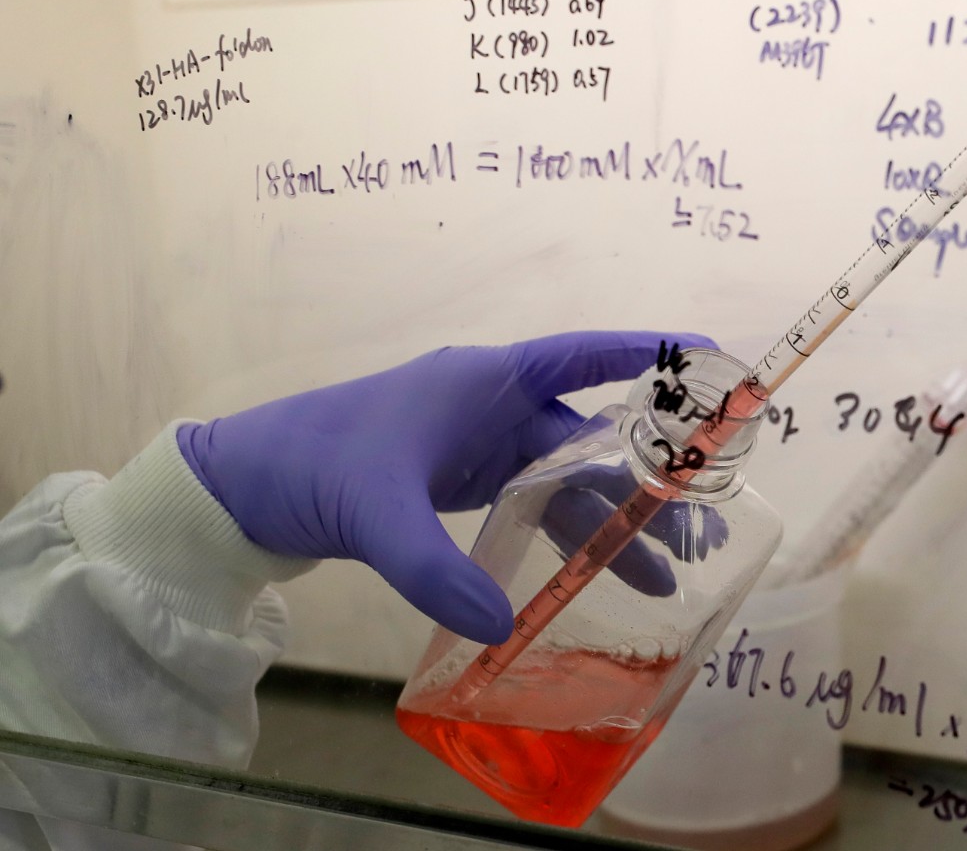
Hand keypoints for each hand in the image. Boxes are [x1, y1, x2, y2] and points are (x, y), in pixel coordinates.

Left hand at [178, 330, 713, 643]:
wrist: (241, 487)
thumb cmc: (312, 465)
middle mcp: (492, 405)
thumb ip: (435, 569)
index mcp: (483, 381)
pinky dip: (571, 537)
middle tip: (698, 529)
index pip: (582, 356)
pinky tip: (600, 576)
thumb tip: (499, 626)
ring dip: (614, 522)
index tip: (712, 360)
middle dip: (646, 480)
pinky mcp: (462, 483)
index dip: (646, 354)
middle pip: (590, 437)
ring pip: (570, 481)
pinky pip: (537, 506)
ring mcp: (479, 446)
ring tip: (667, 576)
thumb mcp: (375, 514)